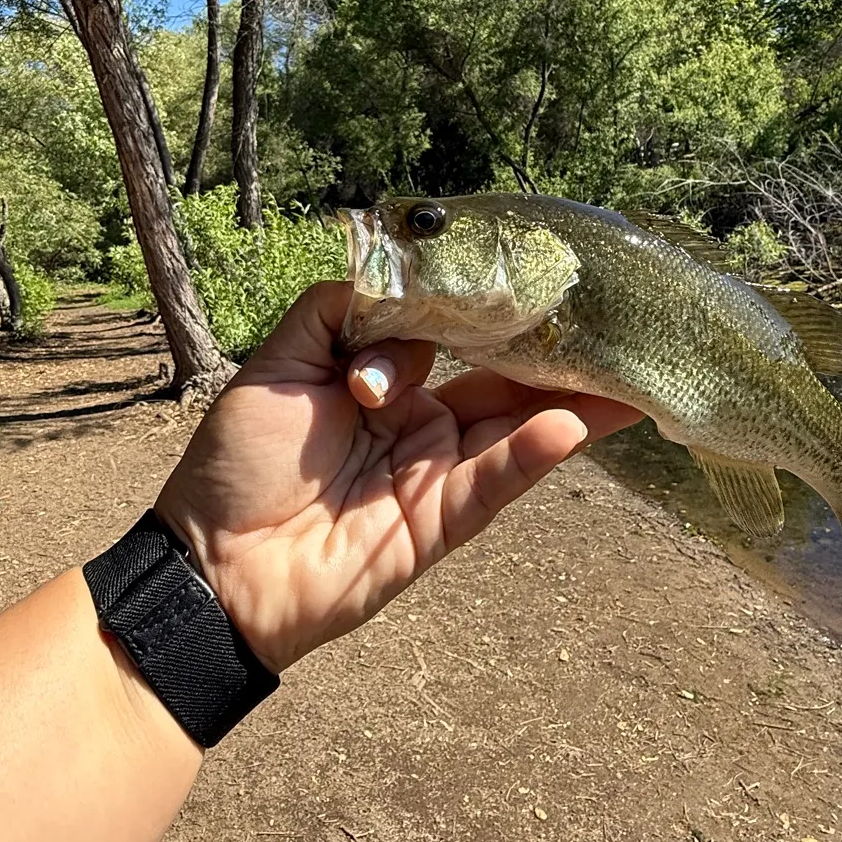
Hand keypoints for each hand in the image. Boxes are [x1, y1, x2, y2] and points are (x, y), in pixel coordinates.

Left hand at [155, 281, 639, 672]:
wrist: (215, 565)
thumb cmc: (237, 461)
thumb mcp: (279, 363)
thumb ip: (340, 311)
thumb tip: (410, 285)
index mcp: (385, 382)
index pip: (456, 336)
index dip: (493, 309)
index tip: (541, 276)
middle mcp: (421, 424)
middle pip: (502, 382)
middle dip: (555, 354)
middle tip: (613, 320)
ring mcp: (435, 475)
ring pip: (514, 430)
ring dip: (571, 403)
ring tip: (626, 372)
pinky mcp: (440, 524)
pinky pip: (493, 484)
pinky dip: (530, 456)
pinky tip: (570, 425)